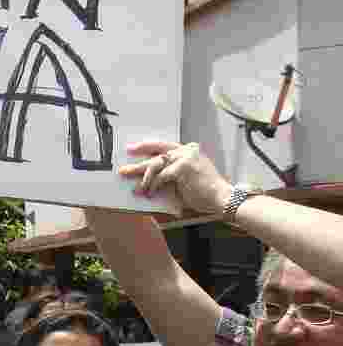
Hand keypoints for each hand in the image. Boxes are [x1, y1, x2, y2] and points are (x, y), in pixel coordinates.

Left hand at [119, 141, 233, 214]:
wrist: (222, 199)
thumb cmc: (205, 193)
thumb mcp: (183, 181)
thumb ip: (168, 176)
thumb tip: (145, 181)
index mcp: (189, 151)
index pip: (163, 146)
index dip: (147, 147)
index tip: (133, 149)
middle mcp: (187, 150)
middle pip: (156, 154)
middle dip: (138, 164)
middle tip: (124, 169)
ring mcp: (186, 157)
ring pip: (156, 165)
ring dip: (143, 179)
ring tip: (136, 189)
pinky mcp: (184, 167)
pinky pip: (161, 176)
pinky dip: (153, 186)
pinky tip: (149, 193)